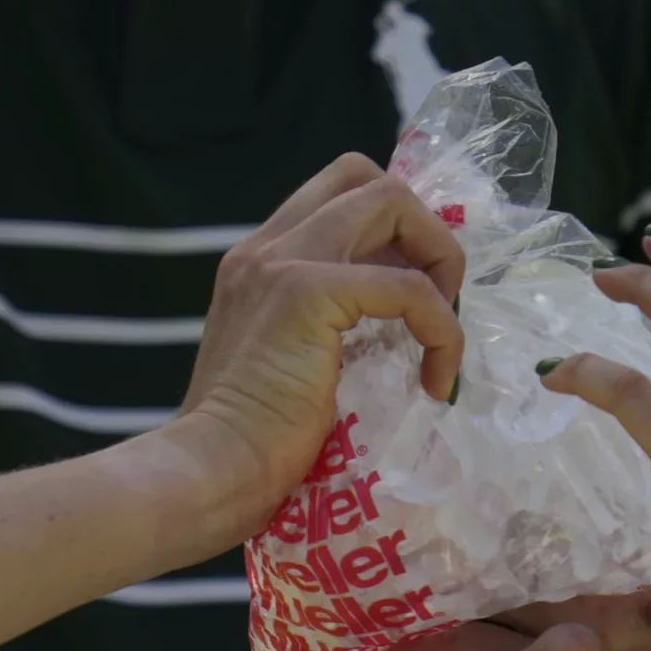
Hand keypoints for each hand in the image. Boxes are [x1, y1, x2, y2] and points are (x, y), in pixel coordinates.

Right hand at [174, 153, 464, 545]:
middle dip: (423, 230)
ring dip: (438, 262)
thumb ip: (322, 337)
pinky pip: (409, 287)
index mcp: (258, 263)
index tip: (415, 302)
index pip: (337, 198)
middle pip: (366, 177)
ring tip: (442, 335)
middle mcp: (266, 247)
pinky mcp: (307, 292)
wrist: (208, 473)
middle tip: (437, 304)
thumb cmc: (246, 451)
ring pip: (389, 200)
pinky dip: (442, 330)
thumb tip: (391, 343)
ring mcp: (282, 261)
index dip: (394, 235)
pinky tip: (435, 383)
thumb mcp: (288, 371)